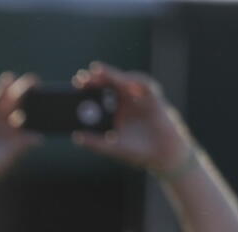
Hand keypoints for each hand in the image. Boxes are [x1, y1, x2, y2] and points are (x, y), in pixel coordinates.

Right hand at [0, 72, 41, 188]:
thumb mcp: (6, 159)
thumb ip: (20, 147)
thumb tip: (39, 138)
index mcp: (13, 130)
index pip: (26, 113)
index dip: (33, 103)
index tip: (42, 94)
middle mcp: (0, 121)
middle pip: (12, 102)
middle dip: (20, 92)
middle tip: (30, 81)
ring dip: (1, 88)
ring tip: (9, 78)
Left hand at [72, 62, 192, 175]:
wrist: (162, 155)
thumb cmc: (136, 151)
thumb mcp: (112, 148)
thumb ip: (94, 143)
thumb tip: (75, 136)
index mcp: (112, 110)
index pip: (98, 94)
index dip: (87, 88)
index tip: (75, 84)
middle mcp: (124, 101)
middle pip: (109, 84)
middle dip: (97, 77)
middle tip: (83, 76)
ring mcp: (139, 98)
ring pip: (125, 81)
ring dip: (113, 75)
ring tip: (99, 72)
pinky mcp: (154, 98)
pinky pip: (145, 87)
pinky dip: (136, 83)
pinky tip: (125, 83)